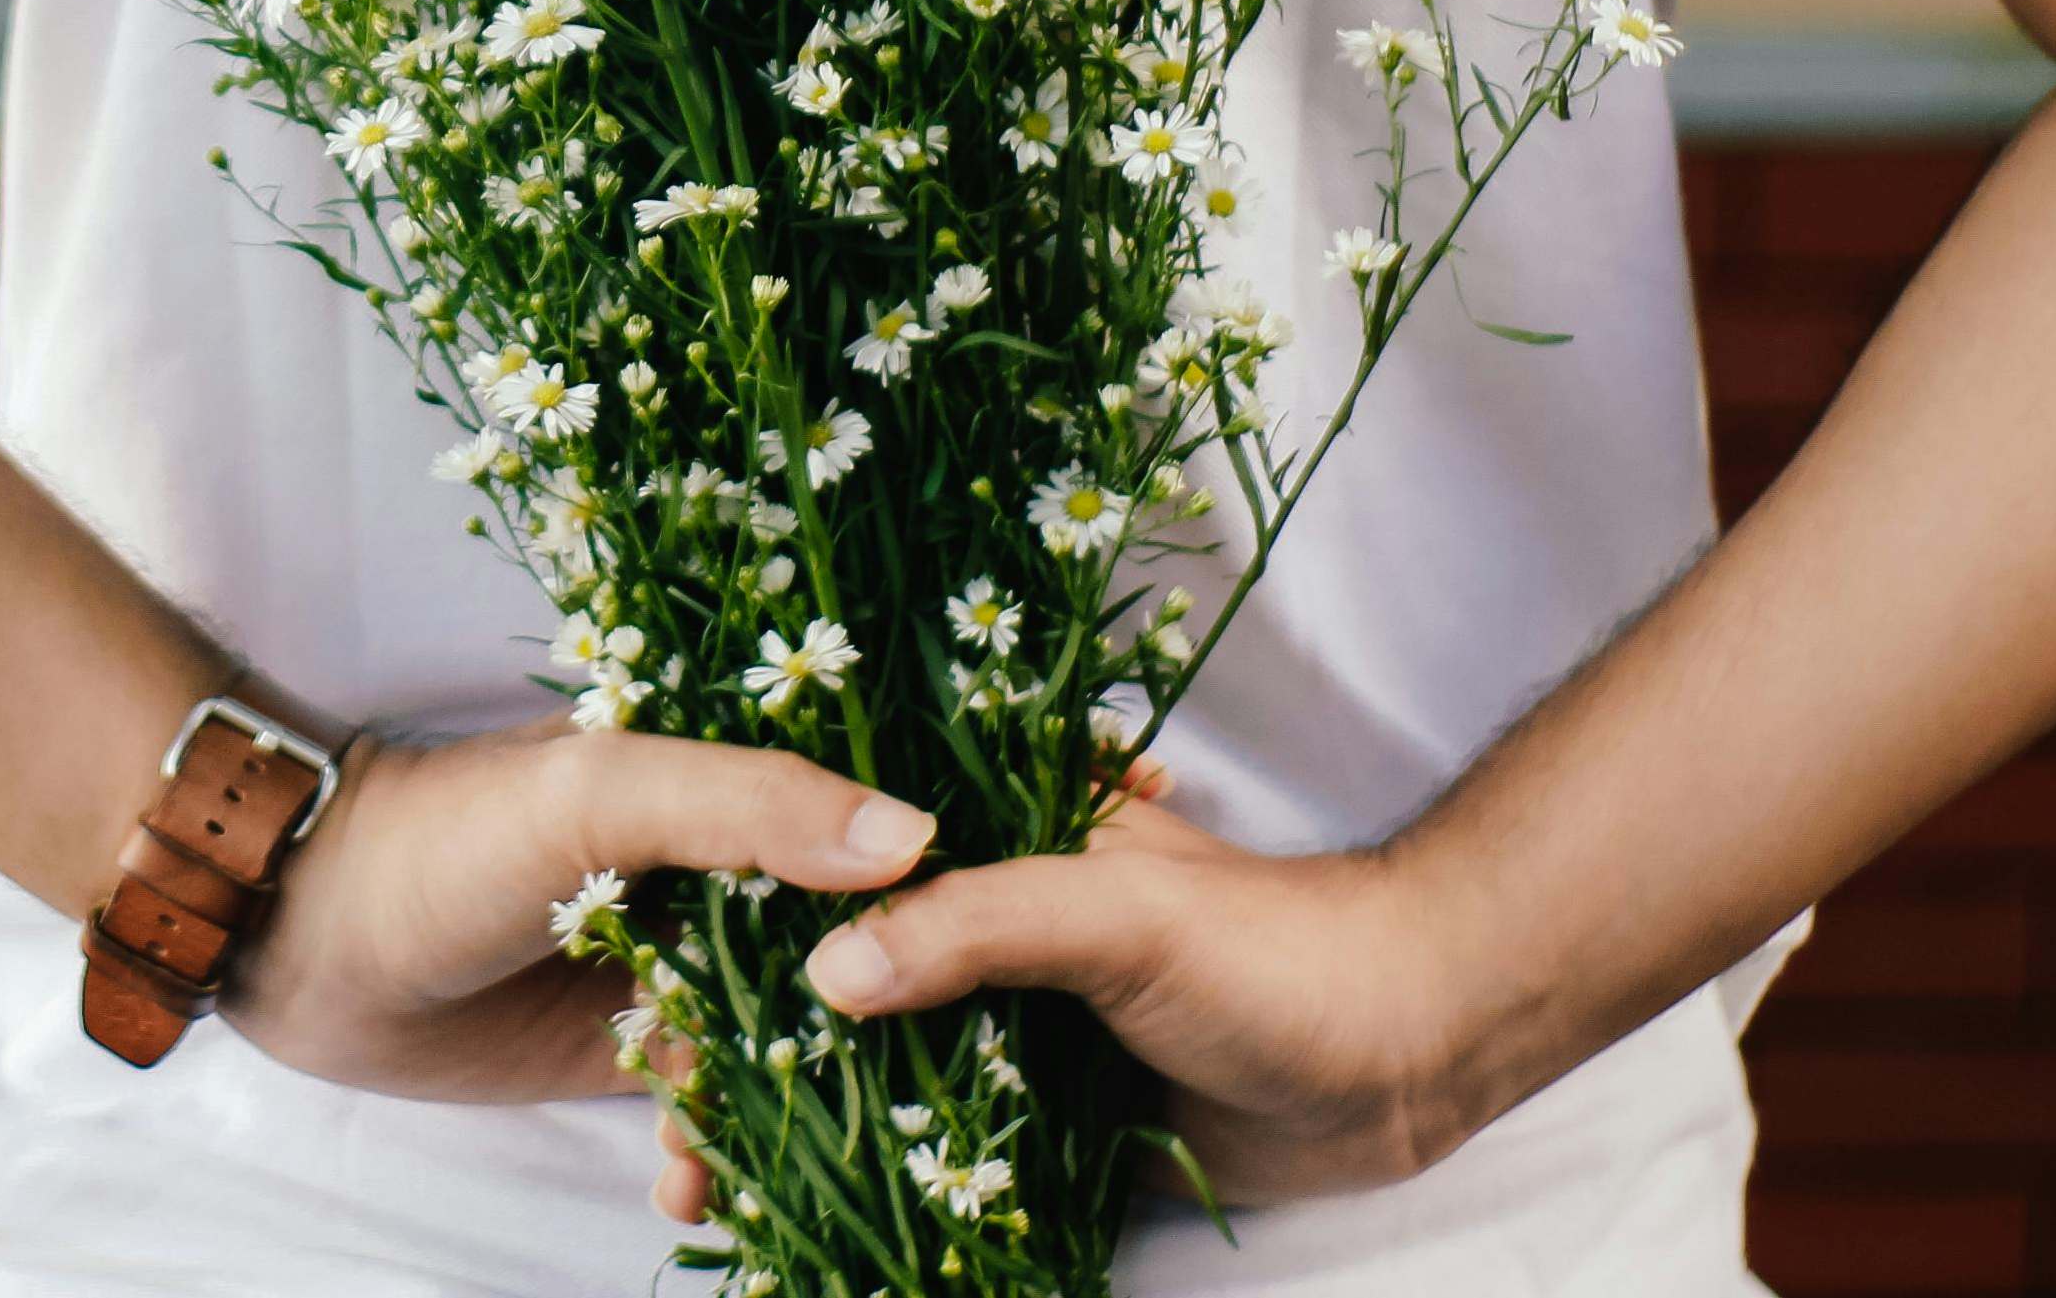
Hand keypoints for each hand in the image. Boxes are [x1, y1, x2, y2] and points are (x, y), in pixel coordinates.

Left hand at [226, 721, 935, 1102]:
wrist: (303, 935)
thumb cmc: (453, 833)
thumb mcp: (603, 793)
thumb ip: (748, 807)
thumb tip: (912, 840)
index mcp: (728, 776)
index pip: (864, 824)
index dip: (927, 890)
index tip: (984, 958)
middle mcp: (721, 867)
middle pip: (841, 946)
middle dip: (873, 1027)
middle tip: (910, 1102)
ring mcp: (678, 961)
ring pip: (784, 1041)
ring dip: (794, 1109)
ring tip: (781, 1166)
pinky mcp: (629, 1048)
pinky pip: (710, 1105)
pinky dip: (718, 1152)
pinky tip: (696, 1187)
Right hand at [650, 785, 1499, 1222]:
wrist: (1407, 1049)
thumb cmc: (1272, 947)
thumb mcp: (1118, 912)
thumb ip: (979, 926)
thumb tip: (827, 977)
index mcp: (996, 827)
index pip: (839, 856)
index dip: (746, 912)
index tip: (648, 978)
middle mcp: (989, 913)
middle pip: (840, 971)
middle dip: (750, 1046)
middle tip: (663, 1127)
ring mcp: (1018, 1015)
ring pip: (881, 1067)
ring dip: (803, 1125)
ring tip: (704, 1194)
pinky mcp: (1051, 1109)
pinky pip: (944, 1144)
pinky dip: (882, 1183)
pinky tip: (804, 1228)